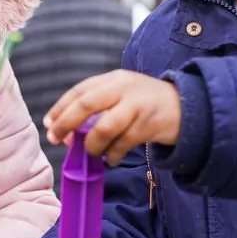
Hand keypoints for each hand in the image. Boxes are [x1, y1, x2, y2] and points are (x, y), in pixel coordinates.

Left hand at [44, 70, 181, 165]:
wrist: (187, 107)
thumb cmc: (147, 104)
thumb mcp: (123, 98)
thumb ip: (98, 111)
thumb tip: (67, 135)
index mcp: (115, 79)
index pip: (81, 90)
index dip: (61, 107)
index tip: (48, 124)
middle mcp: (125, 88)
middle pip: (87, 103)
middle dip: (66, 122)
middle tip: (55, 139)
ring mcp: (138, 106)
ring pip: (104, 127)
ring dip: (92, 144)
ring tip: (92, 153)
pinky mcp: (149, 125)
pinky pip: (122, 144)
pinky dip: (112, 154)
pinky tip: (111, 158)